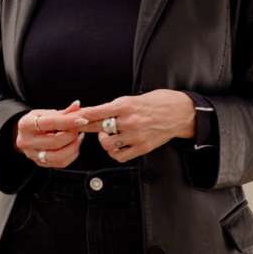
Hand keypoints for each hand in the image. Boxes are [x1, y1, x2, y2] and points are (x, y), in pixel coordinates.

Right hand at [14, 100, 87, 168]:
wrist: (25, 135)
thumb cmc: (36, 121)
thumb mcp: (45, 113)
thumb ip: (63, 112)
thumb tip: (77, 105)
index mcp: (26, 125)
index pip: (51, 123)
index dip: (69, 121)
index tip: (83, 120)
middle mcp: (26, 142)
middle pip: (56, 141)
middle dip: (72, 135)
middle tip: (77, 128)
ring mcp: (32, 155)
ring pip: (59, 156)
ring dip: (73, 146)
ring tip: (77, 137)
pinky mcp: (40, 163)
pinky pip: (61, 163)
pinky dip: (72, 154)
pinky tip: (73, 145)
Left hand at [78, 89, 193, 164]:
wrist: (180, 112)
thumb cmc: (157, 102)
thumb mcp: (133, 98)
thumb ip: (115, 107)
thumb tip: (95, 113)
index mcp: (125, 105)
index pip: (96, 112)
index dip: (82, 116)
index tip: (72, 118)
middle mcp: (129, 121)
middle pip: (98, 128)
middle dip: (86, 128)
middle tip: (79, 128)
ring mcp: (136, 136)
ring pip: (107, 144)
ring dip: (103, 141)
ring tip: (107, 135)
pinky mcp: (143, 147)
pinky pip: (120, 156)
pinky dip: (114, 152)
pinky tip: (116, 146)